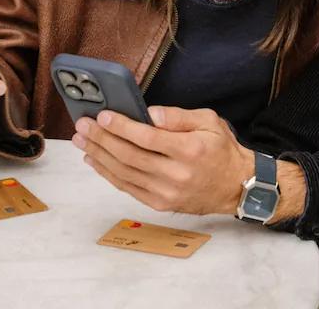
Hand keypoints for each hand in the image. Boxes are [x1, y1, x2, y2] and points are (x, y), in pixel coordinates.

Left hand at [73, 107, 253, 215]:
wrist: (236, 186)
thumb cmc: (221, 149)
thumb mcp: (210, 121)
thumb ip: (179, 116)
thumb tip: (149, 113)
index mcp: (189, 150)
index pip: (147, 137)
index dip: (122, 126)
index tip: (103, 115)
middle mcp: (176, 174)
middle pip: (130, 156)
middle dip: (102, 138)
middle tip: (83, 125)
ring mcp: (166, 192)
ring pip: (124, 173)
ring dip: (99, 155)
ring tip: (82, 140)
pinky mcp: (160, 204)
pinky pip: (128, 188)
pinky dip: (108, 174)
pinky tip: (95, 160)